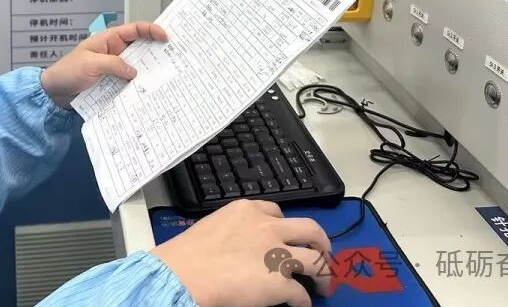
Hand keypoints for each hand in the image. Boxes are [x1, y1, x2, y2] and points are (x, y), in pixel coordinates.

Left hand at [40, 21, 167, 108]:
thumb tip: (134, 72)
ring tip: (162, 78)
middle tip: (172, 58)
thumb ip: (114, 65)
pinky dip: (136, 85)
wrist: (54, 93)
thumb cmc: (67, 72)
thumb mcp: (91, 64)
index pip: (134, 30)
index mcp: (108, 39)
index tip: (165, 36)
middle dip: (154, 52)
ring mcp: (113, 67)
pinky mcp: (112, 82)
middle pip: (139, 48)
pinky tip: (146, 91)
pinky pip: (128, 82)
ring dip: (146, 72)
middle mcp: (114, 51)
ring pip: (136, 67)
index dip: (151, 30)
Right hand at [150, 200, 331, 306]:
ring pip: (316, 260)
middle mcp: (268, 228)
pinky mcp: (280, 283)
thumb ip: (233, 230)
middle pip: (311, 229)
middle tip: (323, 254)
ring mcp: (278, 255)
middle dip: (321, 242)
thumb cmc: (186, 254)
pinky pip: (301, 294)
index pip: (278, 212)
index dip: (286, 227)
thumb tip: (239, 245)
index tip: (287, 237)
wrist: (182, 274)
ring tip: (325, 284)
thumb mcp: (213, 227)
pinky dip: (303, 301)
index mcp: (248, 210)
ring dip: (323, 273)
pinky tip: (301, 306)